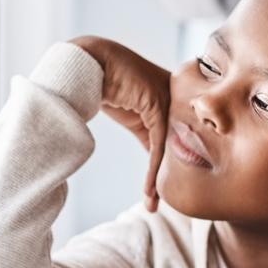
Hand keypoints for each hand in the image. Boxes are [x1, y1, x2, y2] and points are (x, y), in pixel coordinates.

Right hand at [69, 36, 169, 212]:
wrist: (88, 63)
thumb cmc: (103, 83)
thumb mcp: (129, 111)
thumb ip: (144, 130)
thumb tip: (148, 158)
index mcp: (172, 94)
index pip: (176, 135)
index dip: (171, 163)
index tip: (165, 191)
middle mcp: (176, 96)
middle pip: (179, 144)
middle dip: (175, 175)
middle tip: (165, 204)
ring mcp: (170, 100)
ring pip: (170, 148)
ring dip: (160, 180)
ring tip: (154, 205)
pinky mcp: (159, 108)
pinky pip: (158, 147)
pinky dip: (153, 172)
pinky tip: (149, 193)